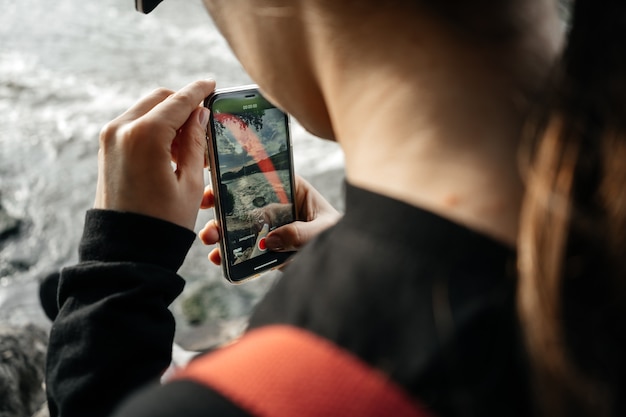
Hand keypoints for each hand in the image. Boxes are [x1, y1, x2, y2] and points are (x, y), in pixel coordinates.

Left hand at [94, 80, 215, 229]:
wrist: (127, 249)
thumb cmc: (164, 221)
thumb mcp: (190, 181)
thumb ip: (195, 141)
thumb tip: (200, 114)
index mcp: (146, 135)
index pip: (179, 101)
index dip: (199, 91)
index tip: (212, 84)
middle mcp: (122, 129)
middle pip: (160, 98)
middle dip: (183, 103)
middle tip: (206, 119)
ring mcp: (110, 137)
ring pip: (147, 109)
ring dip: (169, 117)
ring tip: (192, 144)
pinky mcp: (107, 148)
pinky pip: (135, 124)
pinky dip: (155, 128)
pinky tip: (172, 150)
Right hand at [198, 175, 340, 264]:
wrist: (347, 262)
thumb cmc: (341, 236)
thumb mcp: (324, 231)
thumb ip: (301, 233)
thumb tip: (270, 240)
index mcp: (292, 190)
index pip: (261, 176)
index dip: (236, 177)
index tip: (215, 183)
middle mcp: (278, 206)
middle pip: (244, 201)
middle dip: (221, 206)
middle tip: (207, 214)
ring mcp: (272, 228)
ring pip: (240, 226)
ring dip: (220, 231)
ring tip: (209, 240)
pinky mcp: (269, 250)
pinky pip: (246, 249)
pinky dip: (231, 254)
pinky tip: (218, 259)